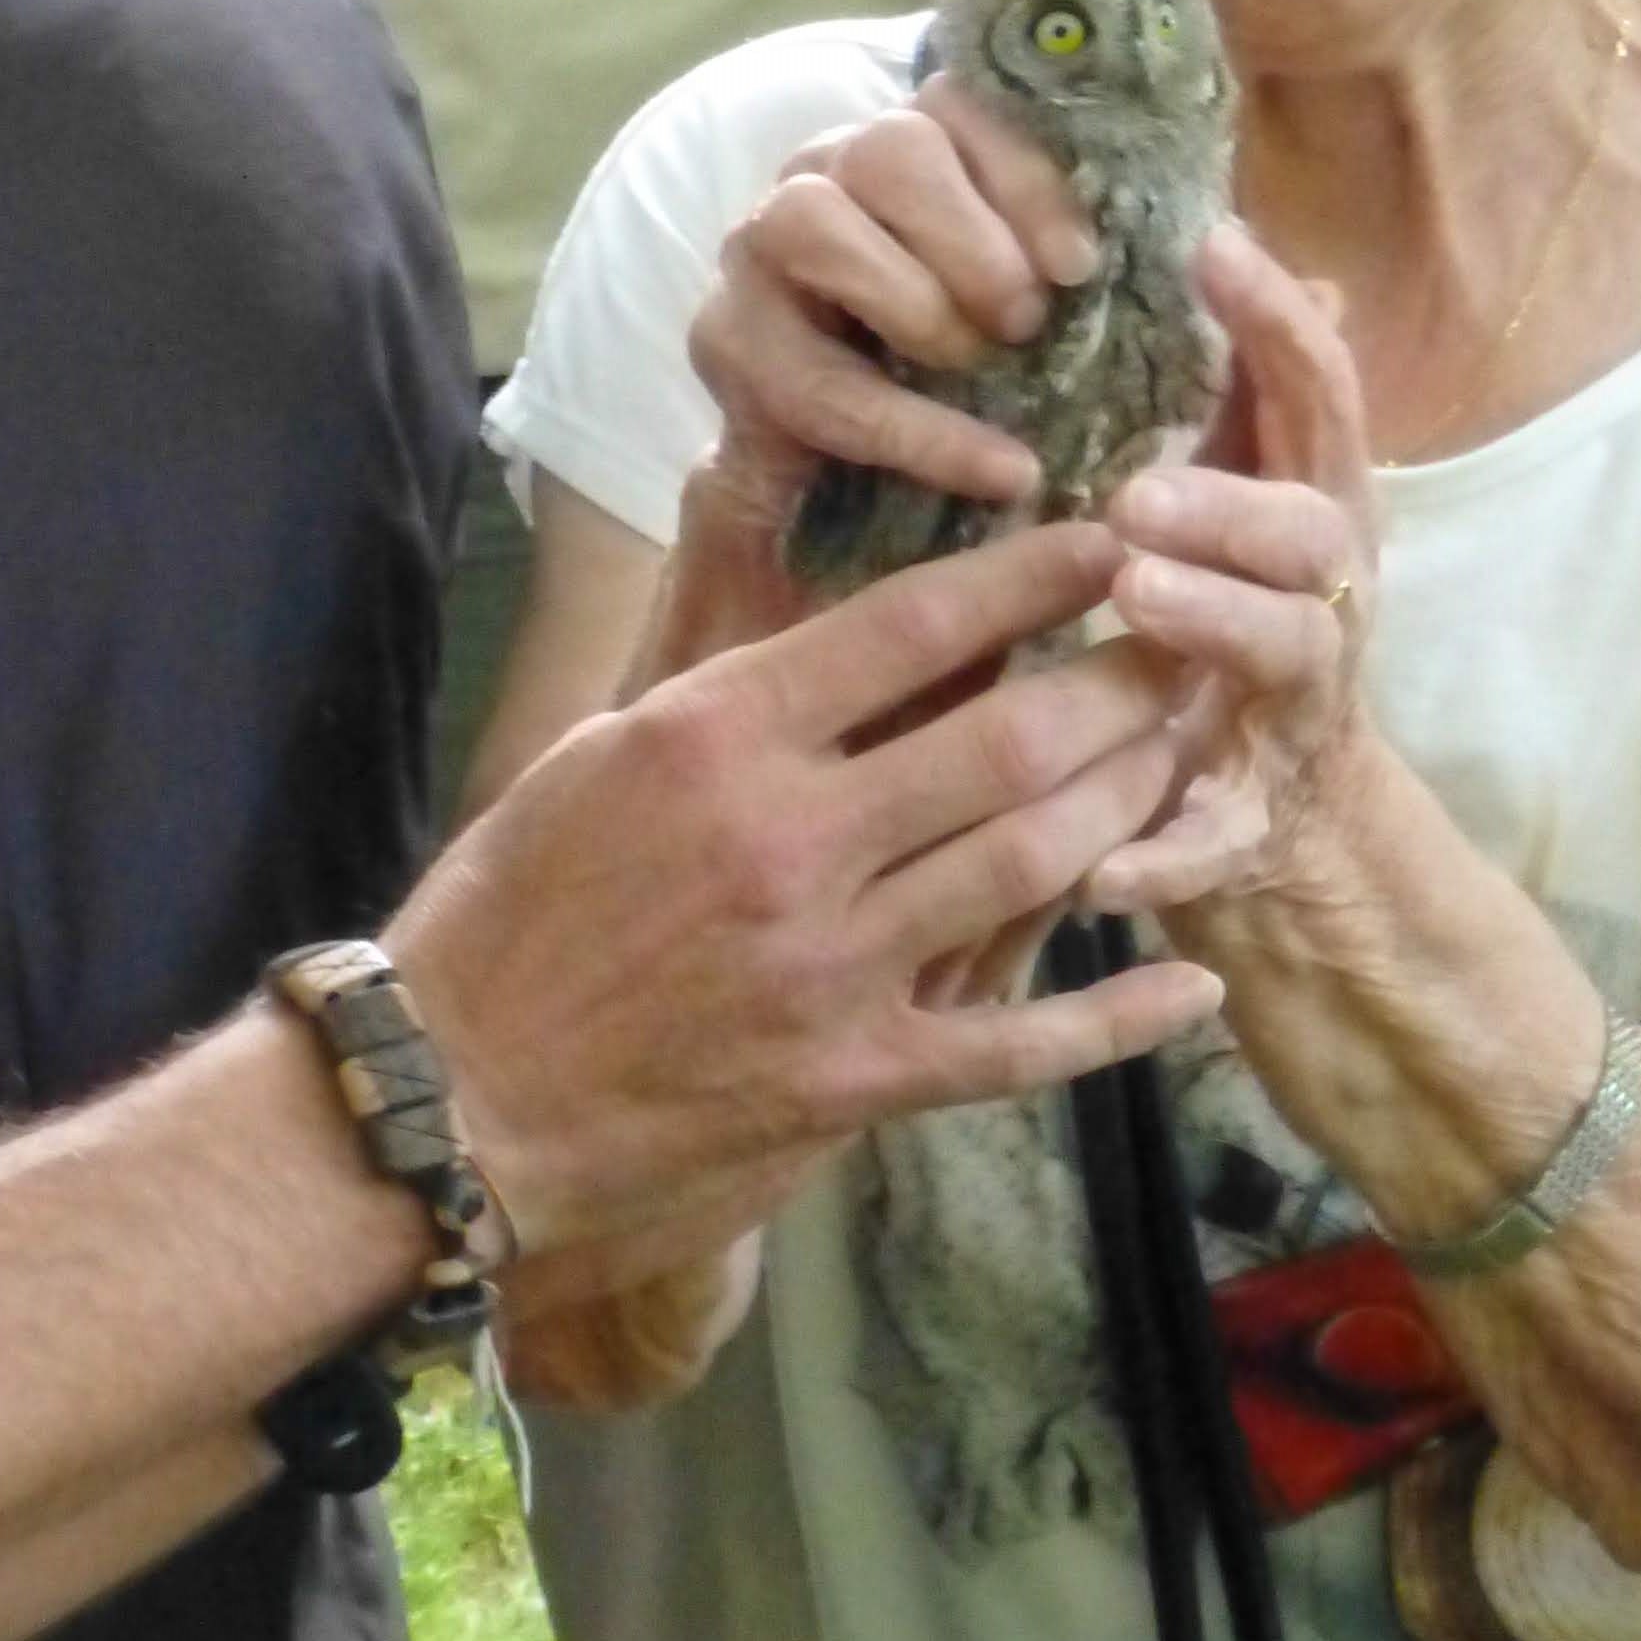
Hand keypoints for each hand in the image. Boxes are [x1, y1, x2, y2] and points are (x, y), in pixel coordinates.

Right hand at [388, 518, 1220, 1256]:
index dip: (1033, 574)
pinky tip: (1191, 984)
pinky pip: (1014, 1046)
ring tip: (1185, 751)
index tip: (1107, 541)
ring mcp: (829, 965)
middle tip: (1188, 643)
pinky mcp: (848, 1078)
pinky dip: (1115, 1019)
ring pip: (1030, 864)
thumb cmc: (514, 911)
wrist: (449, 1099)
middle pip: (1007, 740)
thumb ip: (738, 690)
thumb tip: (844, 601)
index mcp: (719, 737)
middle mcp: (789, 840)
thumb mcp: (604, 752)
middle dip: (1120, 684)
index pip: (914, 624)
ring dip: (1127, 802)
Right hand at [686, 77, 1101, 537]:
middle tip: (1028, 320)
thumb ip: (1090, 265)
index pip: (957, 102)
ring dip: (918, 300)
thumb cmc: (963, 377)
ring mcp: (756, 247)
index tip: (1081, 263)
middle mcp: (821, 174)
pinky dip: (916, 429)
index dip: (1025, 174)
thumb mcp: (1039, 311)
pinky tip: (995, 467)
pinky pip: (812, 377)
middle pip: (890, 146)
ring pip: (815, 221)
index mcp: (906, 150)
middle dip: (973, 237)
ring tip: (983, 364)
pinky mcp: (722, 340)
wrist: (839, 487)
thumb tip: (1212, 242)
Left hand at [1085, 225, 1379, 944]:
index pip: (1320, 402)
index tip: (1213, 246)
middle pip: (1312, 534)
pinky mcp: (1259, 822)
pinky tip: (1104, 865)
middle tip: (1134, 485)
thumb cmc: (1253, 628)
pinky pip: (1220, 840)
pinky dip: (1167, 854)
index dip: (1278, 324)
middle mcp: (1330, 602)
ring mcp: (1303, 711)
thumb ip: (1257, 399)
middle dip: (1234, 500)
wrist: (1301, 826)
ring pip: (1286, 655)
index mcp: (1321, 516)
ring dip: (1216, 622)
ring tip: (1137, 595)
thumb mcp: (1260, 509)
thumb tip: (1262, 247)